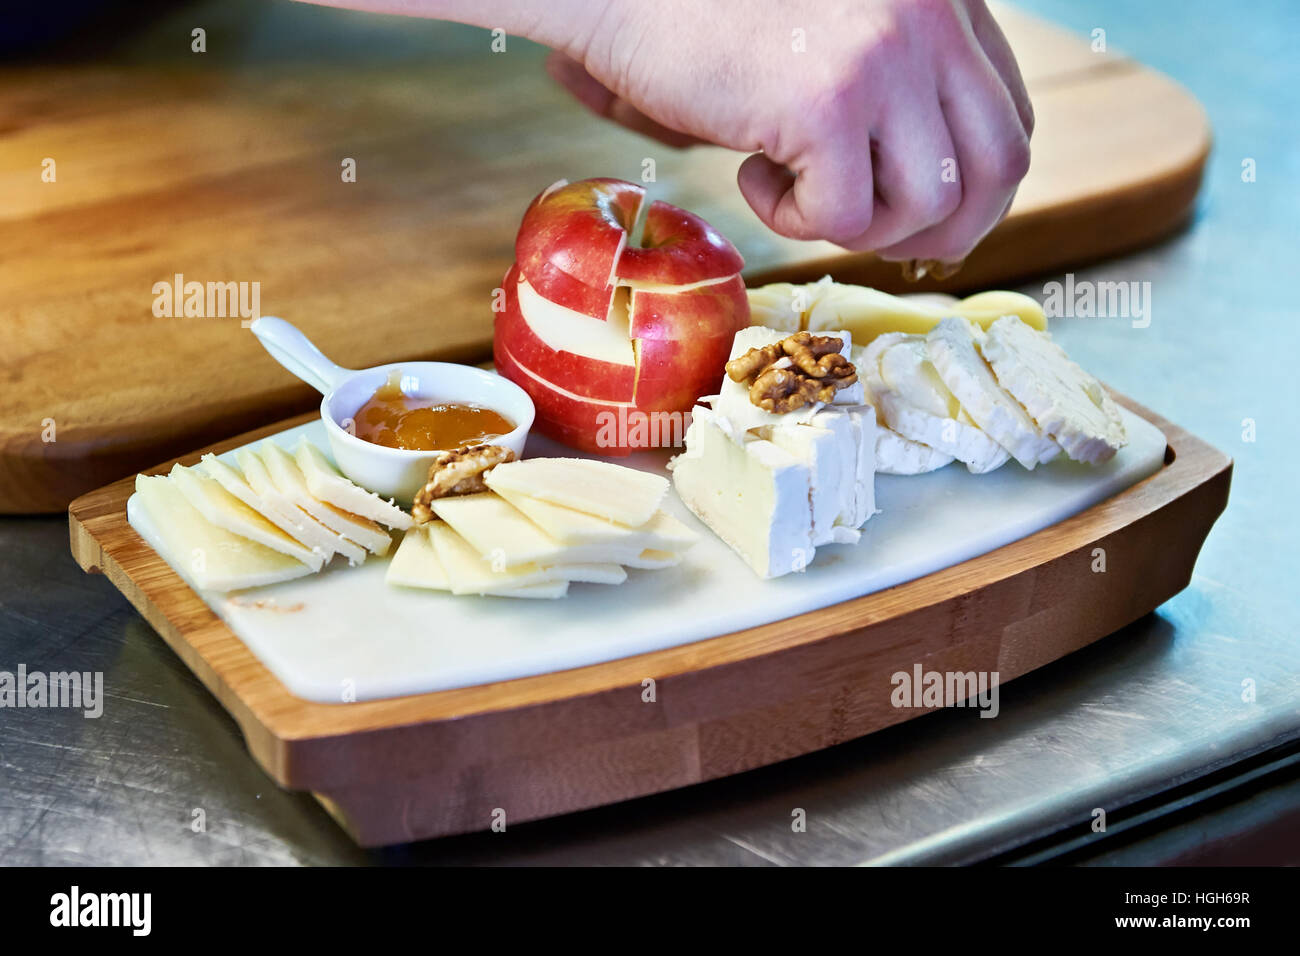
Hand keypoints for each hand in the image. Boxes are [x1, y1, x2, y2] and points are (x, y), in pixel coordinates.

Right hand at [550, 0, 1032, 259]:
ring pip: (932, 203)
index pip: (1008, 117)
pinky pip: (847, 217)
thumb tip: (944, 200)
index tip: (917, 215)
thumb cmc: (713, 17)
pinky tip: (748, 173)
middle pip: (1001, 164)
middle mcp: (933, 16)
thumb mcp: (838, 31)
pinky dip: (792, 221)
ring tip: (795, 190)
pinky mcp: (828, 102)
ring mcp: (885, 56)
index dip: (970, 186)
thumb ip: (900, 81)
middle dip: (947, 229)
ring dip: (861, 226)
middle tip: (877, 236)